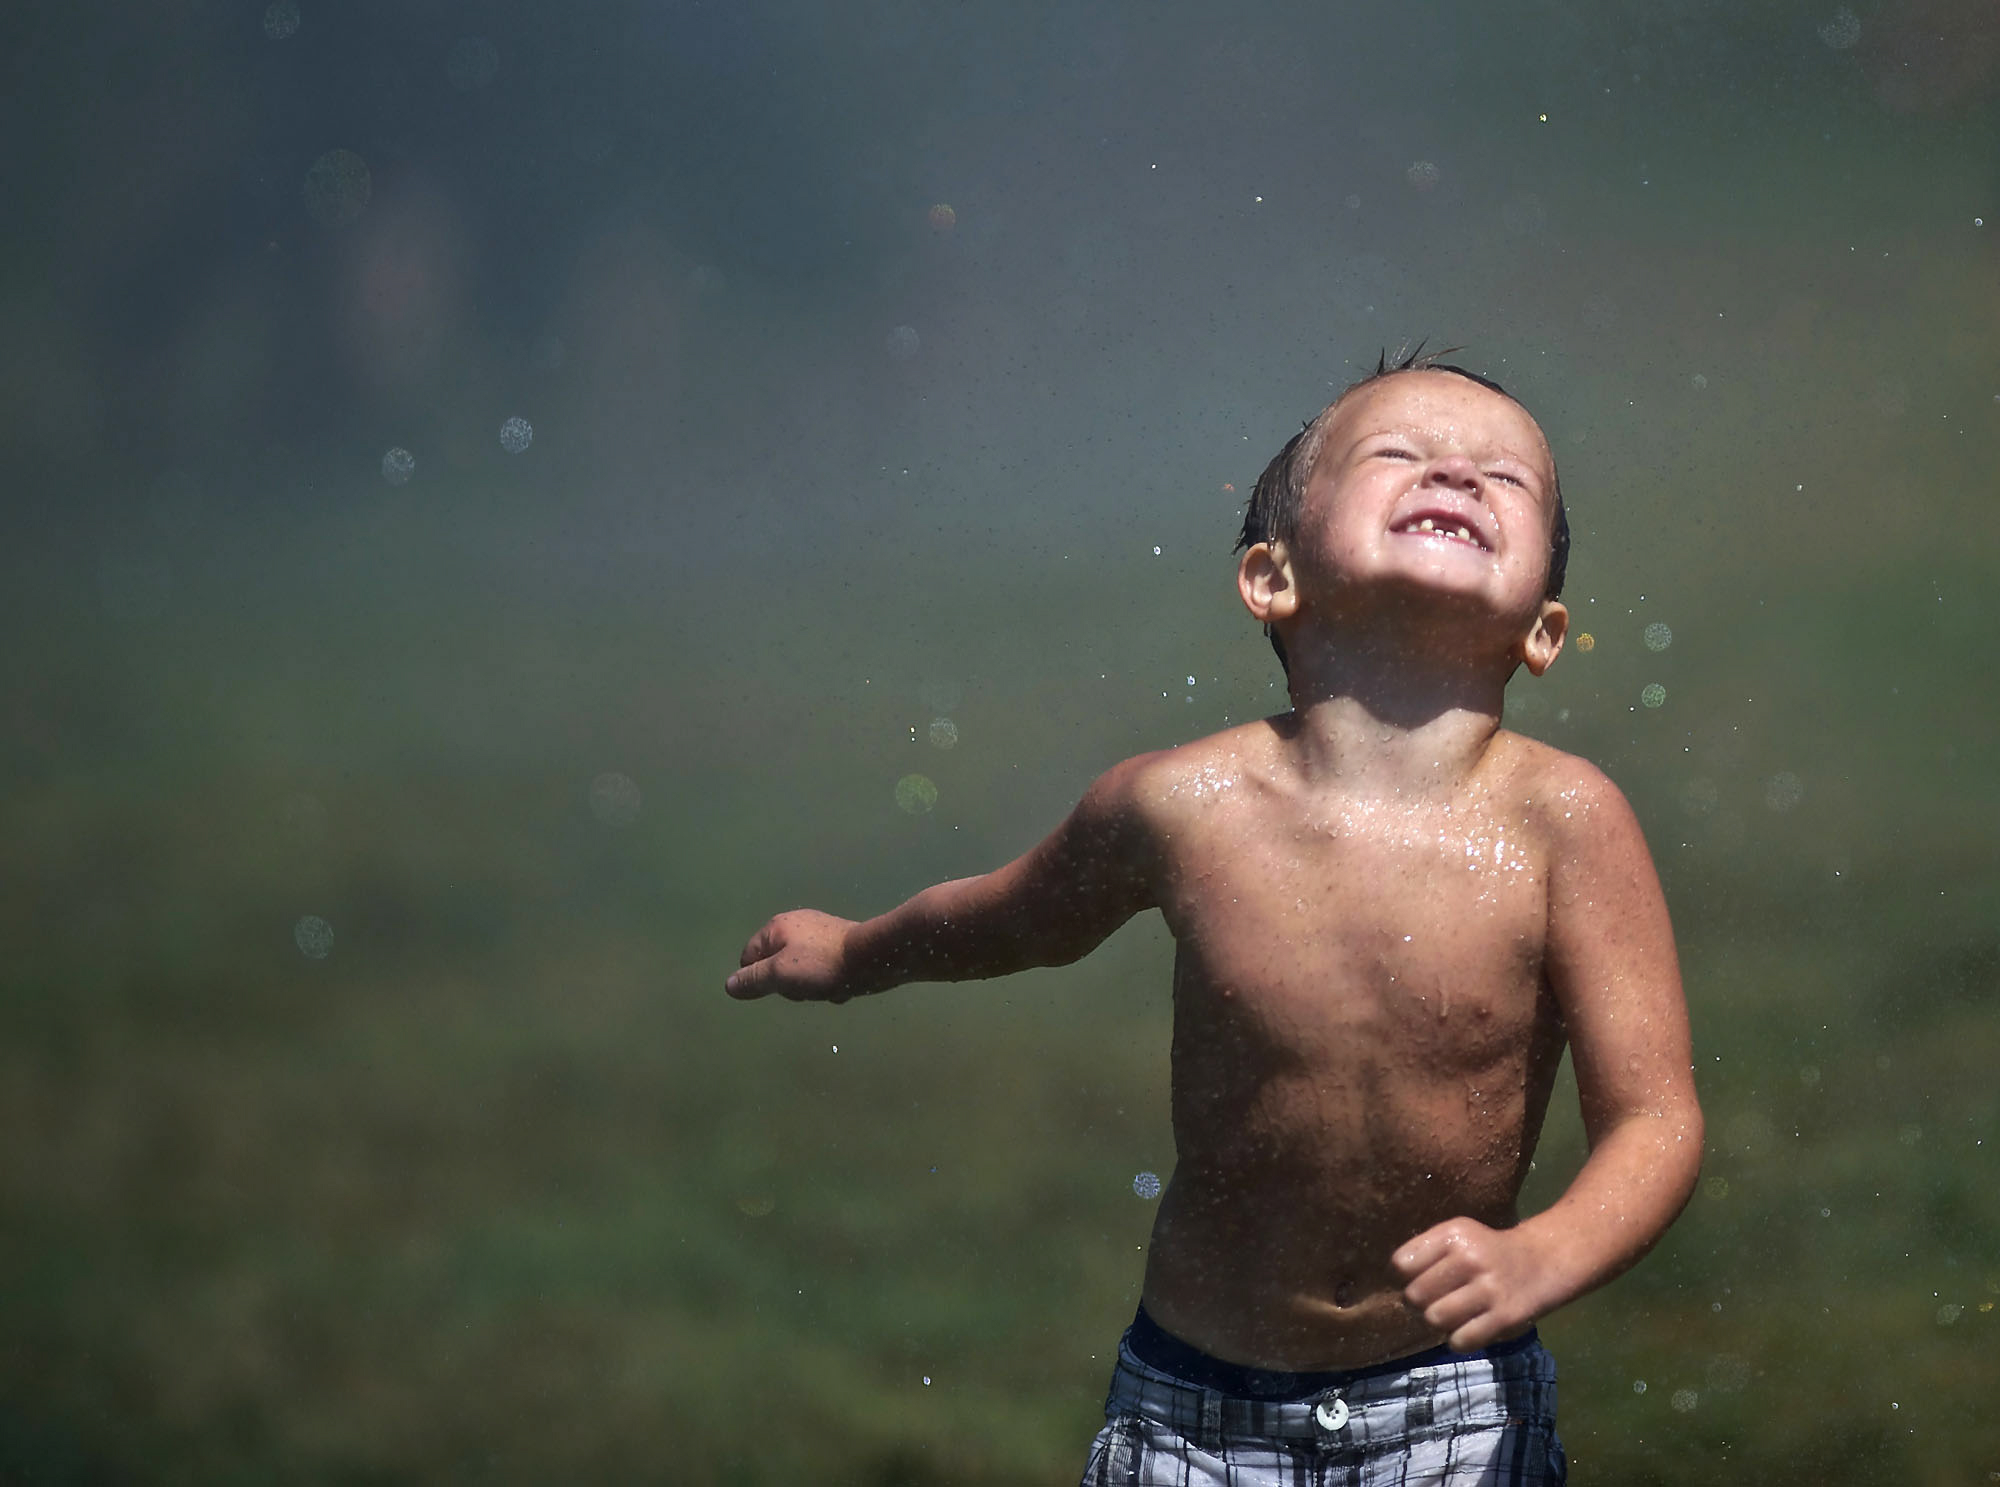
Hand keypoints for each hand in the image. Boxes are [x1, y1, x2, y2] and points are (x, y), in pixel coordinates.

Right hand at [725, 910, 864, 1001]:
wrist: (872, 957)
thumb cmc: (822, 966)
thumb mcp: (780, 974)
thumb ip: (753, 979)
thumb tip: (729, 985)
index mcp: (776, 926)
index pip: (748, 958)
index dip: (760, 978)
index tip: (781, 986)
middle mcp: (795, 923)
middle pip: (774, 964)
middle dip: (788, 983)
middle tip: (806, 987)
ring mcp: (817, 931)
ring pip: (798, 968)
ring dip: (809, 984)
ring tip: (826, 986)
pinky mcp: (836, 941)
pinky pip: (820, 967)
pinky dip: (826, 978)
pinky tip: (839, 983)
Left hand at [1391, 1217, 1562, 1351]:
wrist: (1540, 1262)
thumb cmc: (1485, 1250)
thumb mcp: (1457, 1236)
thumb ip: (1425, 1253)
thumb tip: (1392, 1283)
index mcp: (1453, 1234)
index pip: (1402, 1263)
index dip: (1402, 1277)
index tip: (1413, 1280)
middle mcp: (1471, 1258)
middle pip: (1415, 1295)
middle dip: (1417, 1303)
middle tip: (1431, 1301)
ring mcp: (1489, 1289)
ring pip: (1435, 1319)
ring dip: (1436, 1322)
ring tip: (1447, 1314)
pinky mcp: (1505, 1317)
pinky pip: (1461, 1340)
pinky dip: (1457, 1339)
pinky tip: (1465, 1328)